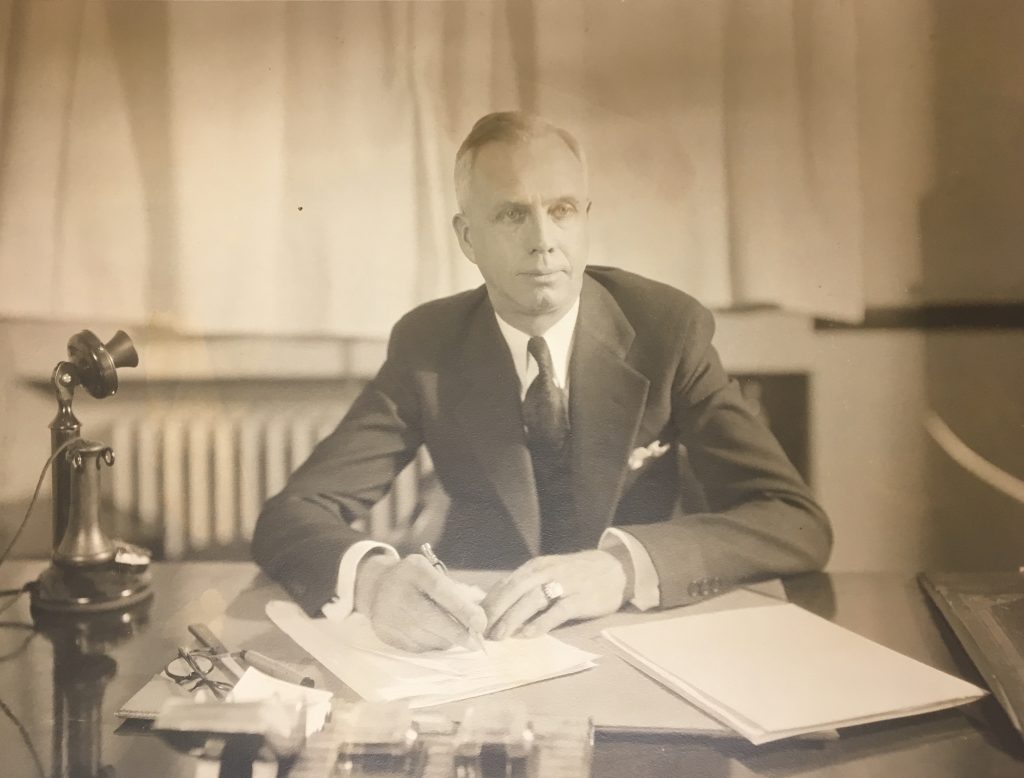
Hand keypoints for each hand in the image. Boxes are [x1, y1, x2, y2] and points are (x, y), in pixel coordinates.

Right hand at [354, 553, 486, 652]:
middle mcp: (397, 591)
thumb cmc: (416, 580)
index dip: (462, 608)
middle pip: (430, 618)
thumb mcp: (432, 573)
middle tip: (475, 642)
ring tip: (454, 636)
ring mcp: (387, 614)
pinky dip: (430, 645)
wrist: (377, 585)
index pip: (439, 589)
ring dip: (445, 640)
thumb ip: (454, 591)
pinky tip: (434, 637)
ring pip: (424, 636)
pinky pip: (415, 646)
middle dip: (457, 633)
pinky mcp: (384, 633)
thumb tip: (479, 618)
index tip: (481, 622)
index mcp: (414, 570)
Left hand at [482, 550, 627, 639]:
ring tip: (499, 636)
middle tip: (481, 630)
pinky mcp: (580, 599)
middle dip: (495, 610)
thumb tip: (498, 605)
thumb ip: (528, 586)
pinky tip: (528, 635)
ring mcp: (564, 585)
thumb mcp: (550, 572)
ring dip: (512, 618)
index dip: (489, 602)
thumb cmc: (577, 573)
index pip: (507, 583)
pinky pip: (557, 612)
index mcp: (536, 567)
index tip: (474, 619)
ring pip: (532, 600)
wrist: (615, 568)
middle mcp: (547, 572)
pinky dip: (541, 624)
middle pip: (515, 590)